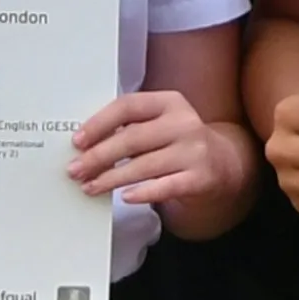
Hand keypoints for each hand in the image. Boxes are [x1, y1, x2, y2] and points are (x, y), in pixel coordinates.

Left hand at [71, 86, 245, 225]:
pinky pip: (165, 187)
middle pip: (132, 138)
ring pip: (144, 165)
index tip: (77, 141)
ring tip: (90, 187)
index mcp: (169, 102)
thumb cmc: (177, 144)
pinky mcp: (201, 178)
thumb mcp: (160, 125)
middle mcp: (184, 122)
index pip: (128, 106)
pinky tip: (125, 197)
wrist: (223, 165)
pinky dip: (143, 192)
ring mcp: (195, 150)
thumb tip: (84, 145)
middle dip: (98, 156)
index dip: (99, 123)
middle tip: (75, 170)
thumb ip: (130, 127)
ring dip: (111, 178)